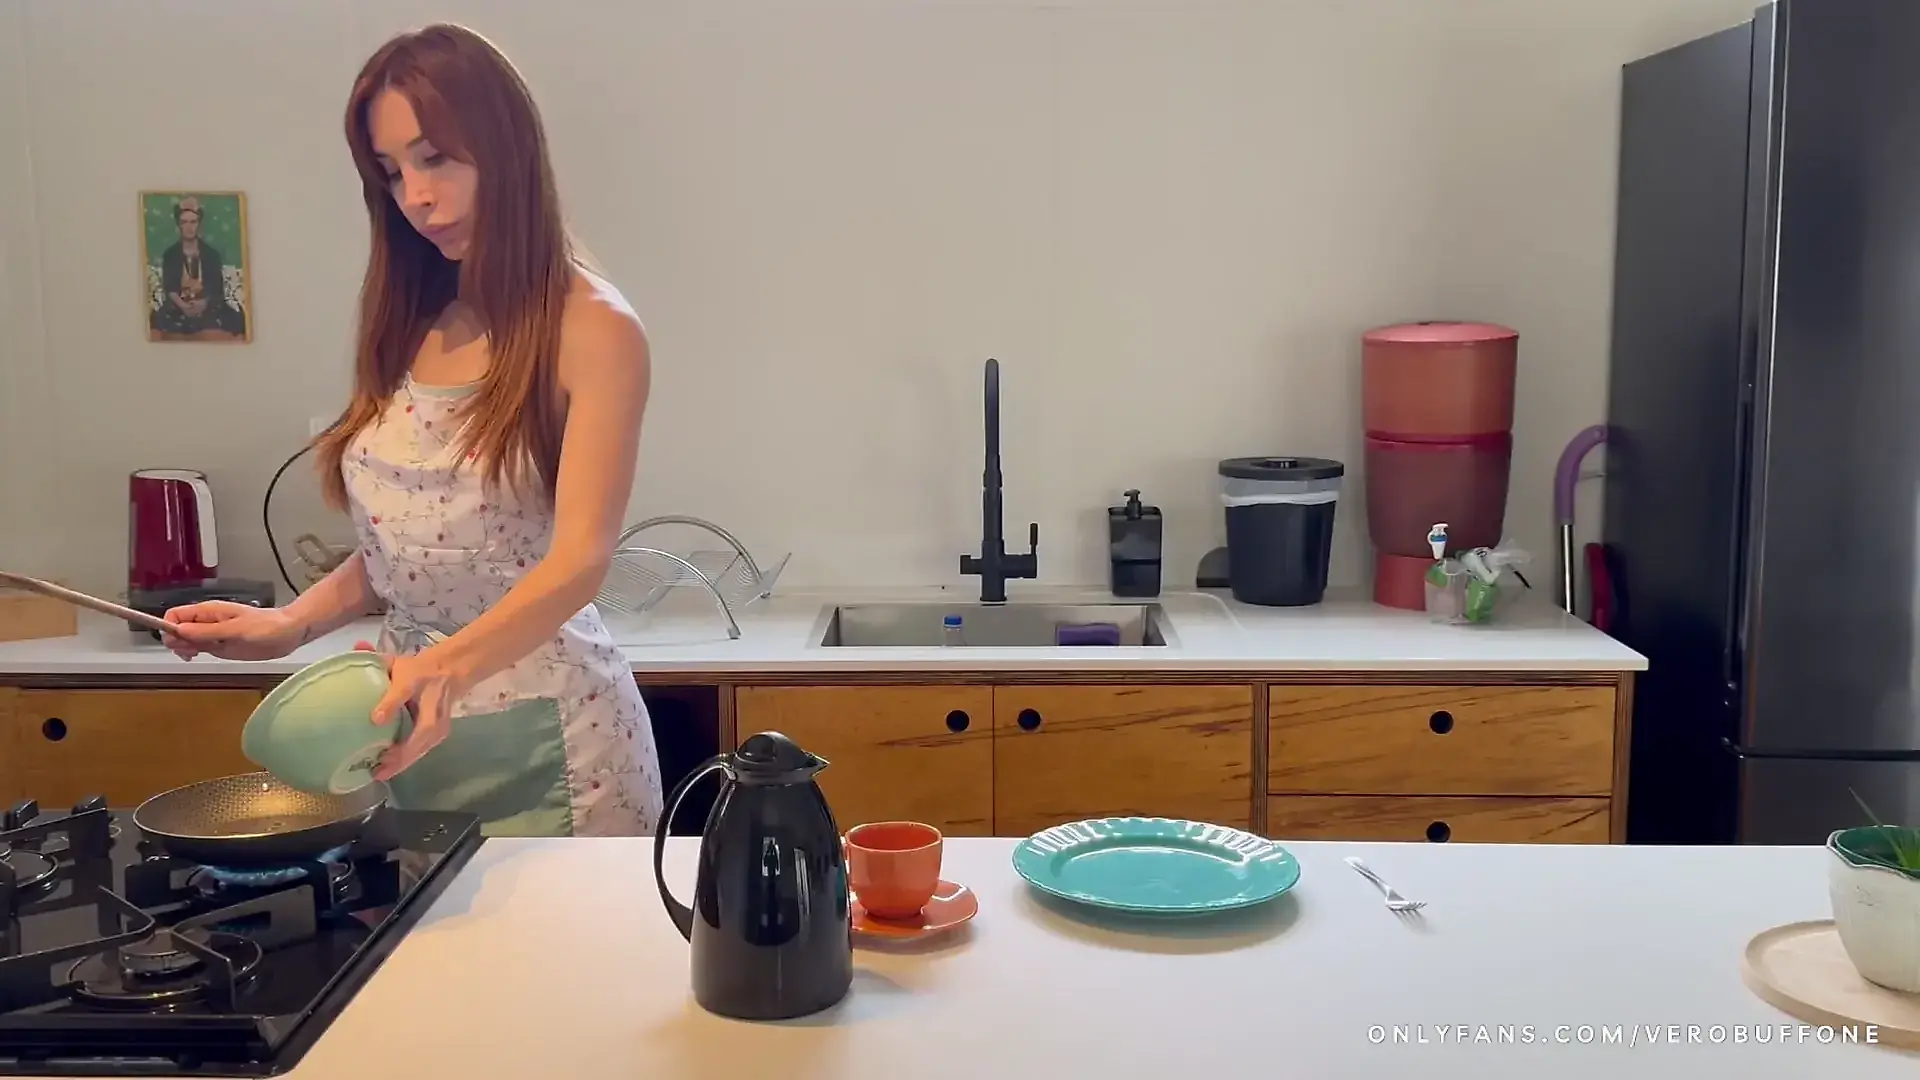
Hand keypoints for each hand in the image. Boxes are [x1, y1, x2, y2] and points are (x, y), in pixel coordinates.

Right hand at [162, 601, 305, 660]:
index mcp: (208, 612)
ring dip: (183, 648)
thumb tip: (180, 630)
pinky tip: (197, 656)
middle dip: (176, 640)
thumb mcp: (236, 630)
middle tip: (190, 651)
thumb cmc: (266, 626)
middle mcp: (206, 622)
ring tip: (194, 655)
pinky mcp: (220, 646)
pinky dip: (194, 652)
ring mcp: (212, 634)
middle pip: (176, 628)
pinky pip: (198, 648)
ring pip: (185, 640)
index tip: (176, 641)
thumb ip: (208, 631)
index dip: (169, 627)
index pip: (175, 614)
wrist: (288, 634)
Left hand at [356, 641, 469, 779]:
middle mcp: (432, 704)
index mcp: (418, 681)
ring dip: (404, 760)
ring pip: (424, 745)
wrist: (450, 673)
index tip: (376, 719)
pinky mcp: (440, 734)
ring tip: (380, 772)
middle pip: (423, 731)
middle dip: (403, 751)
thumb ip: (375, 657)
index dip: (391, 705)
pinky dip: (407, 760)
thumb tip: (357, 647)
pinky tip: (389, 769)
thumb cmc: (418, 671)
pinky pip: (423, 750)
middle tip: (380, 765)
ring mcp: (440, 721)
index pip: (404, 691)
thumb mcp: (397, 662)